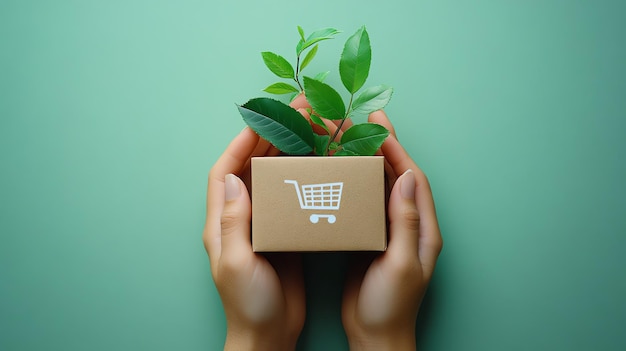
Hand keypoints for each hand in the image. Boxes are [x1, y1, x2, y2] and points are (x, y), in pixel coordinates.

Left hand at [203, 96, 309, 350]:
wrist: (269, 334)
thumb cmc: (248, 304)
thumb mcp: (237, 263)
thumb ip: (234, 222)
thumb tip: (234, 179)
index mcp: (221, 223)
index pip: (224, 173)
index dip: (239, 145)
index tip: (260, 121)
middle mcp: (240, 217)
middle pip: (251, 168)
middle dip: (269, 138)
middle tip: (295, 115)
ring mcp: (262, 224)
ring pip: (272, 178)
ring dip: (288, 153)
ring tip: (310, 131)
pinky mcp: (283, 233)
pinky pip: (290, 196)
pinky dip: (302, 177)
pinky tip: (319, 165)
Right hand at [341, 111, 442, 349]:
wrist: (375, 336)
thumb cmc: (391, 306)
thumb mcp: (401, 264)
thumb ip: (406, 222)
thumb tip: (407, 177)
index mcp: (423, 229)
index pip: (413, 179)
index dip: (398, 150)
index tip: (380, 124)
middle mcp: (408, 225)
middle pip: (396, 177)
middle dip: (382, 147)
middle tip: (361, 122)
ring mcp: (388, 231)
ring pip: (379, 187)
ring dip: (366, 161)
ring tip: (347, 139)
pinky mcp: (369, 238)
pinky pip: (363, 203)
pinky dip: (354, 184)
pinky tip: (338, 173)